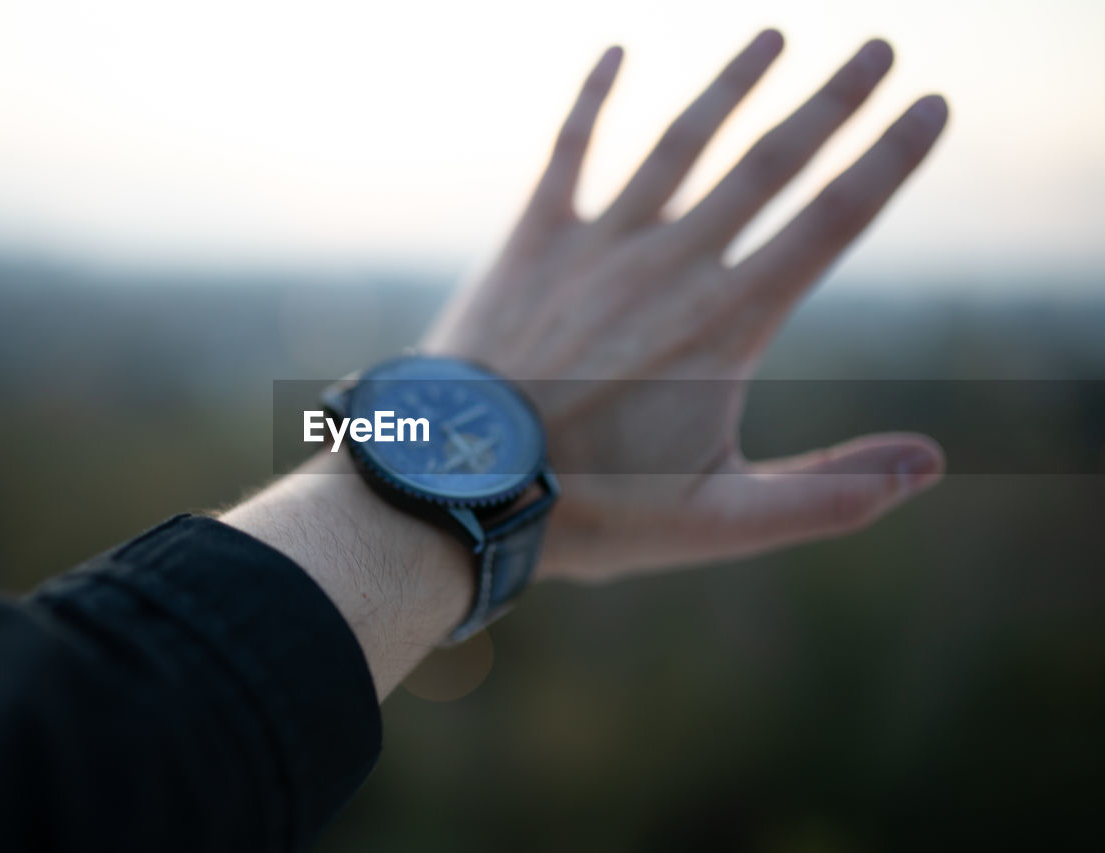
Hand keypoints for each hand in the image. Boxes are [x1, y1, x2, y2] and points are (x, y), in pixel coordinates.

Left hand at [422, 31, 947, 582]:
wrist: (460, 484)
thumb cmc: (592, 508)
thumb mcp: (719, 520)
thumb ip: (827, 494)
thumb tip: (931, 463)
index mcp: (725, 324)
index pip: (830, 222)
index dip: (889, 160)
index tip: (933, 106)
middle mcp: (670, 265)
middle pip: (769, 164)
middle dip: (833, 101)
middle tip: (882, 47)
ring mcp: (599, 245)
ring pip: (681, 142)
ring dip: (732, 84)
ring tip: (774, 35)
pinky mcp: (534, 240)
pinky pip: (569, 150)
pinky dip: (591, 98)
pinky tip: (614, 51)